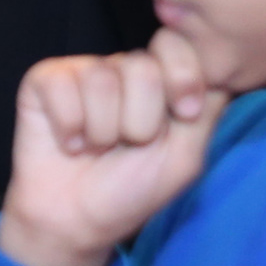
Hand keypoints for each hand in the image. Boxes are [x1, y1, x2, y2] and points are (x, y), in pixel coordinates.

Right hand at [0, 29, 222, 265]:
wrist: (75, 220)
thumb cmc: (132, 190)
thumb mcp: (186, 156)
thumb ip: (208, 108)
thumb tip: (220, 65)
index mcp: (160, 80)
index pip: (178, 45)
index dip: (183, 79)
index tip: (184, 115)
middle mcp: (123, 69)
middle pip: (143, 68)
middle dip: (140, 121)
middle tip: (128, 145)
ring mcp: (83, 71)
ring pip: (102, 81)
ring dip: (102, 131)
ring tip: (96, 149)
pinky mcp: (44, 80)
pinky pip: (62, 87)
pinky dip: (69, 127)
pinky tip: (70, 143)